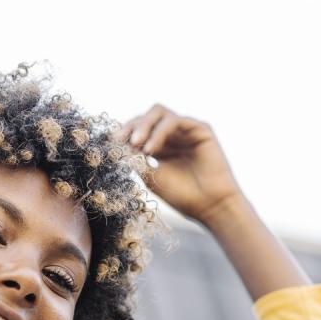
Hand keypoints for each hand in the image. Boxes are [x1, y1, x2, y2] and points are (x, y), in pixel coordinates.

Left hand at [118, 104, 244, 223]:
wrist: (210, 206)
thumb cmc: (183, 196)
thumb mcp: (151, 177)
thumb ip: (136, 161)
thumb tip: (116, 147)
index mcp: (159, 146)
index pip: (137, 129)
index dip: (123, 133)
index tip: (110, 144)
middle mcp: (172, 135)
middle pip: (146, 117)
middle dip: (130, 126)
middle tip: (120, 140)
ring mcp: (186, 130)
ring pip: (159, 113)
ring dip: (144, 125)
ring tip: (136, 144)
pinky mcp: (200, 129)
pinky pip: (174, 121)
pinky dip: (159, 132)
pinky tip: (150, 149)